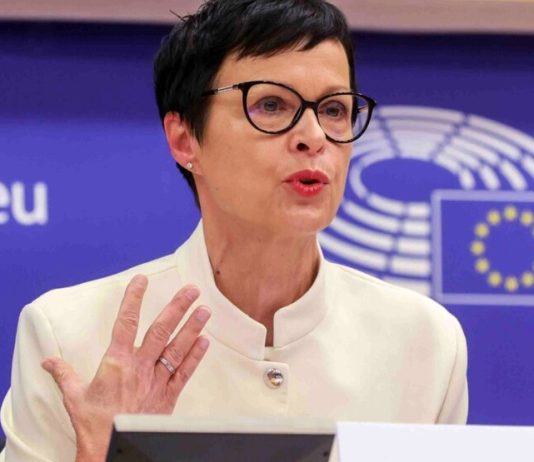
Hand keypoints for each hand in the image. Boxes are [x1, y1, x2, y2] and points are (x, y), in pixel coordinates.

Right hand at [41, 275, 210, 461]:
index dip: (133, 299)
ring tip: (205, 310)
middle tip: (192, 290)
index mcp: (116, 363)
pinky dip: (195, 357)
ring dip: (192, 328)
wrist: (111, 452)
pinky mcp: (167, 397)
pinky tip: (205, 341)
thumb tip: (48, 362)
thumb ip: (64, 374)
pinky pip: (184, 373)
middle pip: (160, 331)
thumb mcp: (74, 397)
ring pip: (177, 349)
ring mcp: (156, 381)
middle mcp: (139, 367)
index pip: (125, 323)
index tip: (141, 280)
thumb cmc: (93, 426)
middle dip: (177, 308)